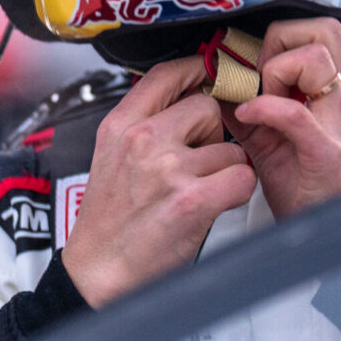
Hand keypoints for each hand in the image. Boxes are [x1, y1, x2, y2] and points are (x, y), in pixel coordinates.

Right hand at [63, 57, 255, 307]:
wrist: (98, 271)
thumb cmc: (108, 220)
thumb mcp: (109, 156)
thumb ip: (142, 124)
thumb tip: (184, 95)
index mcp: (120, 125)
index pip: (167, 73)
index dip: (198, 69)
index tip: (210, 74)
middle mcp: (144, 140)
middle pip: (207, 108)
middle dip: (212, 135)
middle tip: (195, 162)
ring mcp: (169, 169)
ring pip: (230, 148)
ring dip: (224, 170)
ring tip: (198, 191)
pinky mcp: (193, 200)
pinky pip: (242, 177)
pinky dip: (236, 192)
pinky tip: (214, 204)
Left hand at [226, 17, 340, 219]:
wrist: (331, 242)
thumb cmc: (305, 194)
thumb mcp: (275, 144)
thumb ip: (251, 113)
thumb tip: (217, 88)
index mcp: (335, 97)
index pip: (320, 33)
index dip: (281, 39)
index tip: (256, 67)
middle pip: (324, 30)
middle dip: (282, 41)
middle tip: (258, 76)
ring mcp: (339, 127)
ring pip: (316, 59)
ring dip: (276, 71)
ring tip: (258, 100)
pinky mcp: (326, 156)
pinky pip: (295, 114)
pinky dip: (264, 108)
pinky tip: (247, 117)